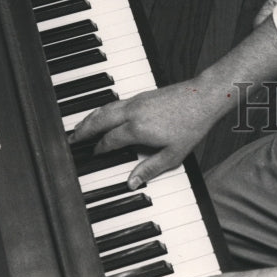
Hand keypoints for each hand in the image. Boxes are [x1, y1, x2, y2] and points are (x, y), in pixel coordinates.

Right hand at [69, 80, 218, 187]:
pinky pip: (117, 102)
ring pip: (107, 108)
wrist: (205, 96)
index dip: (99, 149)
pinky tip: (106, 113)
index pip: (110, 140)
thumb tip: (131, 183)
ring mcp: (139, 100)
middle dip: (84, 129)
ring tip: (82, 125)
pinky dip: (104, 108)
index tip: (92, 155)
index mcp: (137, 128)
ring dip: (92, 116)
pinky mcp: (145, 94)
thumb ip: (149, 169)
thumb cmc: (192, 124)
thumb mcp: (173, 155)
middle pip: (101, 120)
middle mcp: (134, 111)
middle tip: (71, 138)